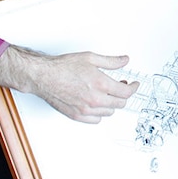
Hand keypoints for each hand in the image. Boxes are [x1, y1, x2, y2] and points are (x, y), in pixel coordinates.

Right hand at [0, 46, 137, 122]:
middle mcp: (95, 100)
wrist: (43, 76)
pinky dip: (99, 113)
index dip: (133, 88)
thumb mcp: (90, 58)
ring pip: (109, 113)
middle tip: (121, 86)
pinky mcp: (77, 116)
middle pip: (120, 104)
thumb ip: (111, 61)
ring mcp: (86, 110)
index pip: (126, 92)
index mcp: (101, 84)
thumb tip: (124, 60)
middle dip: (123, 95)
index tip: (134, 84)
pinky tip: (97, 104)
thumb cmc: (63, 67)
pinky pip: (96, 120)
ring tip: (107, 94)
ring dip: (112, 104)